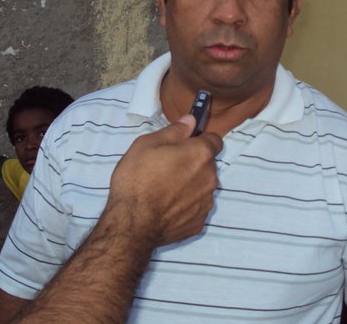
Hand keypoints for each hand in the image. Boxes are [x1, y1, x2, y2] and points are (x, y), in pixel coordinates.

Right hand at [106, 115, 222, 245]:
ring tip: (164, 189)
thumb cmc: (137, 179)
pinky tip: (167, 206)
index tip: (186, 144)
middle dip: (193, 163)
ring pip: (203, 186)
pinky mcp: (199, 222)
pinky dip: (186, 205)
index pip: (215, 140)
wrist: (132, 224)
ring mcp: (206, 202)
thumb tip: (190, 121)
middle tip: (168, 167)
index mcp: (200, 154)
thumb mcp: (148, 144)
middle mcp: (210, 177)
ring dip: (191, 184)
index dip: (200, 139)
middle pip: (207, 164)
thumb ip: (174, 130)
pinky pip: (196, 207)